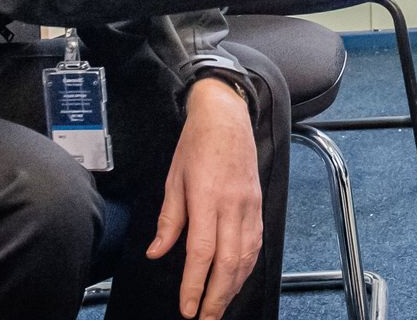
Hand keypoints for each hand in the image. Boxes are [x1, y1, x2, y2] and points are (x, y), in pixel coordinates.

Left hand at [146, 78, 262, 319]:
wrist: (227, 117)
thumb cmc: (197, 144)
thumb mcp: (173, 179)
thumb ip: (169, 220)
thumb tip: (157, 252)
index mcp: (206, 198)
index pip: (202, 252)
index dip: (195, 285)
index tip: (187, 308)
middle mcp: (232, 205)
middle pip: (228, 262)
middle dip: (217, 296)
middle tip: (205, 319)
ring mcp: (249, 206)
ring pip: (246, 256)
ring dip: (234, 287)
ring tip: (219, 306)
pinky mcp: (258, 205)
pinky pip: (256, 243)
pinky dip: (248, 267)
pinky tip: (237, 280)